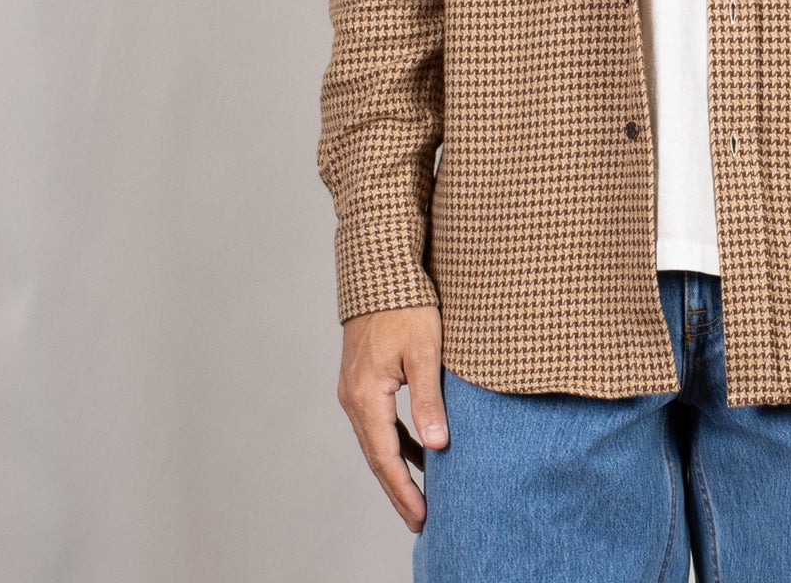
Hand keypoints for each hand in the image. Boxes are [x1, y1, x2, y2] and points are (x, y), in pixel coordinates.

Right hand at [337, 304, 447, 531]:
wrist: (380, 271)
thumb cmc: (406, 305)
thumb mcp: (425, 352)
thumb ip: (428, 401)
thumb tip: (437, 447)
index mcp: (365, 397)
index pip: (386, 458)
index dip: (404, 491)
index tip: (423, 518)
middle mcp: (353, 398)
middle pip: (377, 457)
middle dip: (399, 490)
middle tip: (421, 520)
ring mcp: (354, 389)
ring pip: (376, 441)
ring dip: (397, 468)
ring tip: (422, 496)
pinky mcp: (362, 380)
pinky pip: (378, 422)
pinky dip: (397, 442)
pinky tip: (418, 450)